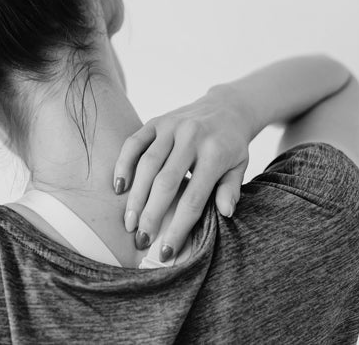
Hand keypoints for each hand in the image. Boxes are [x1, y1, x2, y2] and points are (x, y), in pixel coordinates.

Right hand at [113, 85, 251, 260]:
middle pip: (165, 183)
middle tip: (141, 240)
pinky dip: (123, 165)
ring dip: (135, 196)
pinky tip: (119, 188)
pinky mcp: (156, 121)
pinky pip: (134, 143)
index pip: (193, 198)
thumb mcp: (239, 167)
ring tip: (128, 222)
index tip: (166, 251)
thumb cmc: (231, 146)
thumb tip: (225, 213)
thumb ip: (230, 189)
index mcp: (215, 153)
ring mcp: (171, 127)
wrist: (226, 108)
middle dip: (151, 215)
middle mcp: (191, 137)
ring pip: (146, 165)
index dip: (178, 227)